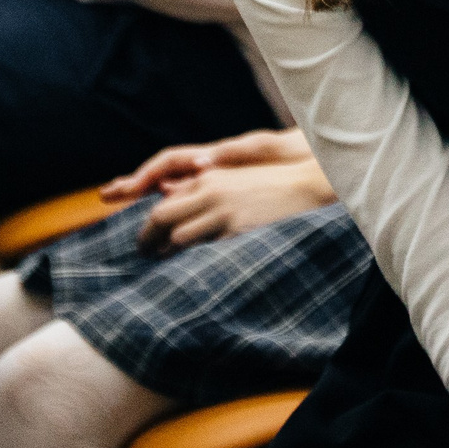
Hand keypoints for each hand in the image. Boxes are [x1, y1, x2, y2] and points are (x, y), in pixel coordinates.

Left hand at [117, 135, 333, 253]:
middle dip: (147, 239)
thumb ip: (202, 189)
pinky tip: (194, 268)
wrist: (305, 186)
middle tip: (144, 255)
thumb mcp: (232, 179)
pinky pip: (206, 251)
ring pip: (178, 237)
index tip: (146, 240)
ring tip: (166, 264)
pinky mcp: (238, 230)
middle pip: (161, 218)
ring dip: (168, 253)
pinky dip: (195, 261)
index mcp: (206, 178)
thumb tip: (168, 195)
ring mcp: (223, 212)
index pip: (163, 204)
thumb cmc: (267, 185)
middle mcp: (210, 192)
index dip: (148, 226)